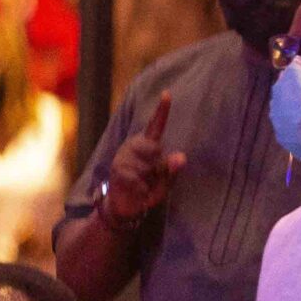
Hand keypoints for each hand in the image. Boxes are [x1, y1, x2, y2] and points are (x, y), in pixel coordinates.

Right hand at [102, 95, 184, 226]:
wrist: (124, 206)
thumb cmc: (147, 189)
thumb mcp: (165, 181)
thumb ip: (172, 169)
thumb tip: (182, 157)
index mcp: (147, 144)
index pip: (156, 125)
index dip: (162, 110)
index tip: (167, 93)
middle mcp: (133, 145)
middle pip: (156, 150)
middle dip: (158, 168)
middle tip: (150, 179)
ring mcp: (123, 157)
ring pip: (148, 167)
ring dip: (149, 181)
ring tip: (141, 185)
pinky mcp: (118, 170)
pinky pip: (139, 181)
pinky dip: (143, 191)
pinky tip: (137, 193)